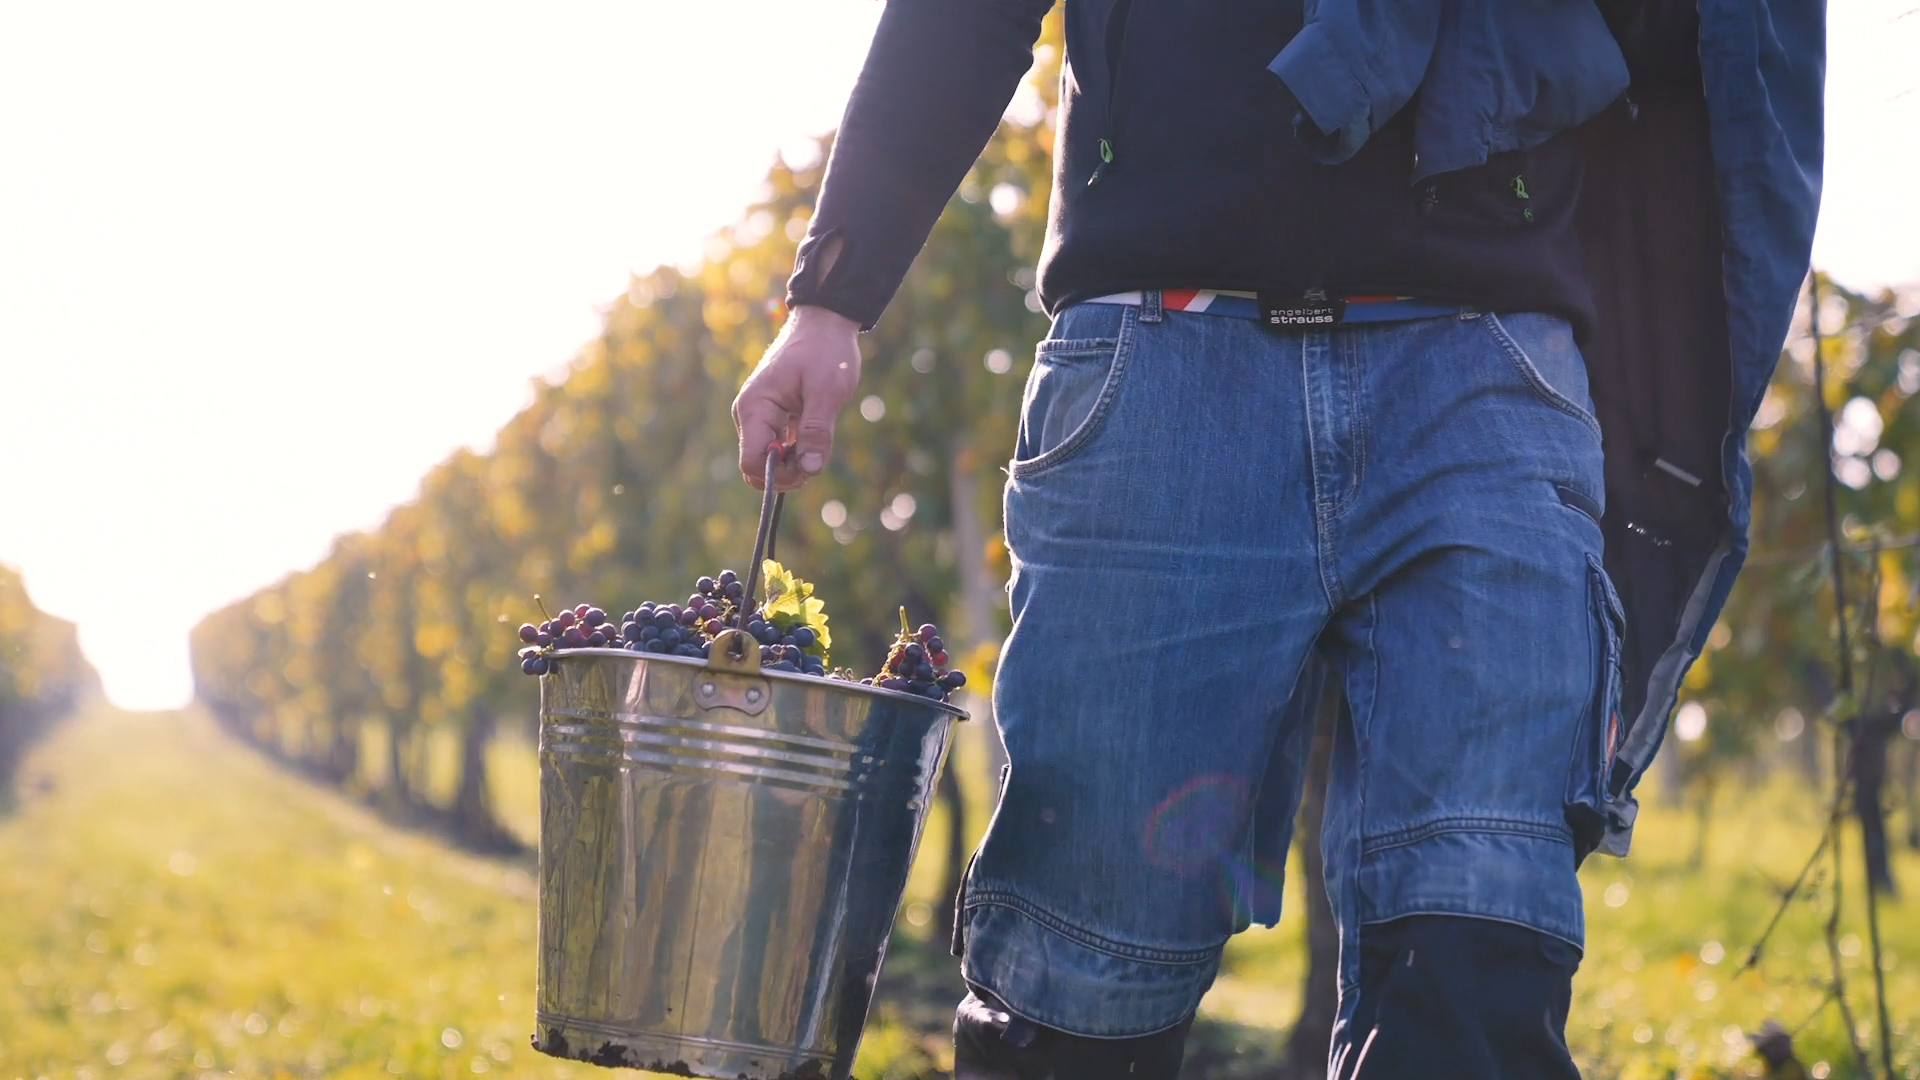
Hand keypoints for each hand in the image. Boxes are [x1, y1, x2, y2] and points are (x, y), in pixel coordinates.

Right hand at [733, 305, 861, 489]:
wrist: (825, 322)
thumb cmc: (825, 351)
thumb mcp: (827, 391)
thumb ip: (817, 431)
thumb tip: (810, 470)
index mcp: (755, 408)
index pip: (751, 462)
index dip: (778, 475)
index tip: (808, 466)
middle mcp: (749, 415)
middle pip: (757, 467)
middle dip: (787, 473)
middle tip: (817, 458)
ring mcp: (759, 417)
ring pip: (768, 461)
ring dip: (794, 463)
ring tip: (819, 443)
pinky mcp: (772, 418)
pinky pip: (778, 449)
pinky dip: (796, 452)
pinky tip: (815, 437)